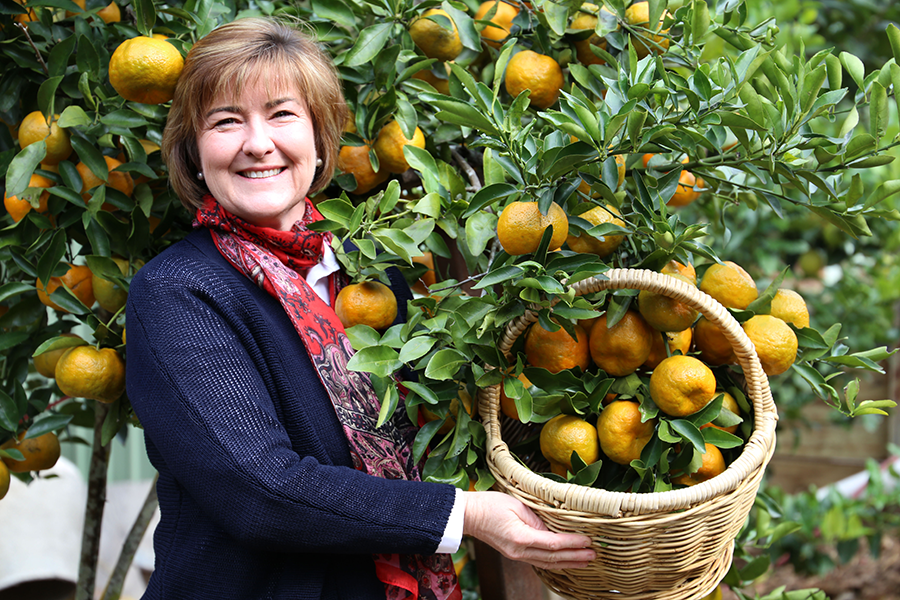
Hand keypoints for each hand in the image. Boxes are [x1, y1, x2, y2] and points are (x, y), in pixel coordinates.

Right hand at [461, 491, 595, 569]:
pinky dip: (555, 562)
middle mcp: (519, 551)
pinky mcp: (515, 554)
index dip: (573, 543)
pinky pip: (539, 561)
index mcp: (521, 537)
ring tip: (585, 561)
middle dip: (576, 557)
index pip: (554, 543)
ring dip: (568, 563)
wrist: (468, 515)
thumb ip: (537, 518)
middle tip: (594, 555)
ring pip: (548, 563)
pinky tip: (564, 561)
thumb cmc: (489, 505)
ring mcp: (516, 555)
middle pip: (554, 558)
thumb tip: (555, 528)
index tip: (588, 541)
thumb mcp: (516, 505)